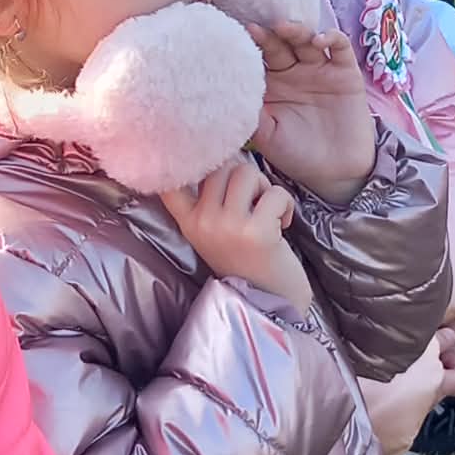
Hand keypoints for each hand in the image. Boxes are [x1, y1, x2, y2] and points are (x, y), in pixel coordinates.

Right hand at [162, 157, 312, 312]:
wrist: (269, 304)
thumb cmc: (246, 261)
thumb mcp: (214, 231)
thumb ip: (210, 199)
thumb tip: (223, 150)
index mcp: (188, 221)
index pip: (169, 180)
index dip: (183, 159)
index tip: (198, 154)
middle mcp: (202, 222)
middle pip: (220, 165)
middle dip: (244, 176)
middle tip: (253, 202)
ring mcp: (227, 226)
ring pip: (246, 172)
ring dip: (264, 188)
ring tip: (267, 212)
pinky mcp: (256, 231)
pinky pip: (275, 192)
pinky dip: (285, 204)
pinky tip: (283, 224)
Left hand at [245, 21, 375, 204]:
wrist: (335, 173)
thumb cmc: (296, 154)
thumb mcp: (267, 137)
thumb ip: (251, 116)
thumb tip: (226, 98)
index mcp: (271, 84)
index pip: (257, 57)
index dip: (247, 47)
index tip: (232, 39)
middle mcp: (293, 71)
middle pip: (279, 44)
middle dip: (268, 35)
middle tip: (254, 28)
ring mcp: (319, 69)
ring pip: (306, 40)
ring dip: (295, 30)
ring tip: (283, 28)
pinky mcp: (345, 72)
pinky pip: (339, 47)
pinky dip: (331, 37)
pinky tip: (319, 40)